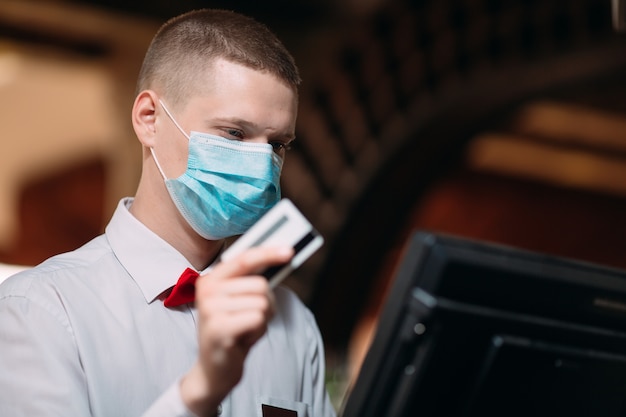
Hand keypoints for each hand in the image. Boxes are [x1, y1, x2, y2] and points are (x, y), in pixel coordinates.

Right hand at [180, 245, 293, 415]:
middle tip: (250, 318)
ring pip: (262, 303)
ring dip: (262, 320)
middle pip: (260, 285)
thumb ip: (252, 279)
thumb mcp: (237, 301)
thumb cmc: (232, 330)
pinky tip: (243, 339)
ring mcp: (211, 309)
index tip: (289, 252)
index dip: (269, 253)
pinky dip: (258, 331)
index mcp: (211, 279)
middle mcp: (207, 290)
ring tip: (244, 329)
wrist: (214, 368)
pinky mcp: (219, 328)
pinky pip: (258, 319)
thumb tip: (280, 258)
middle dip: (266, 303)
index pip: (245, 258)